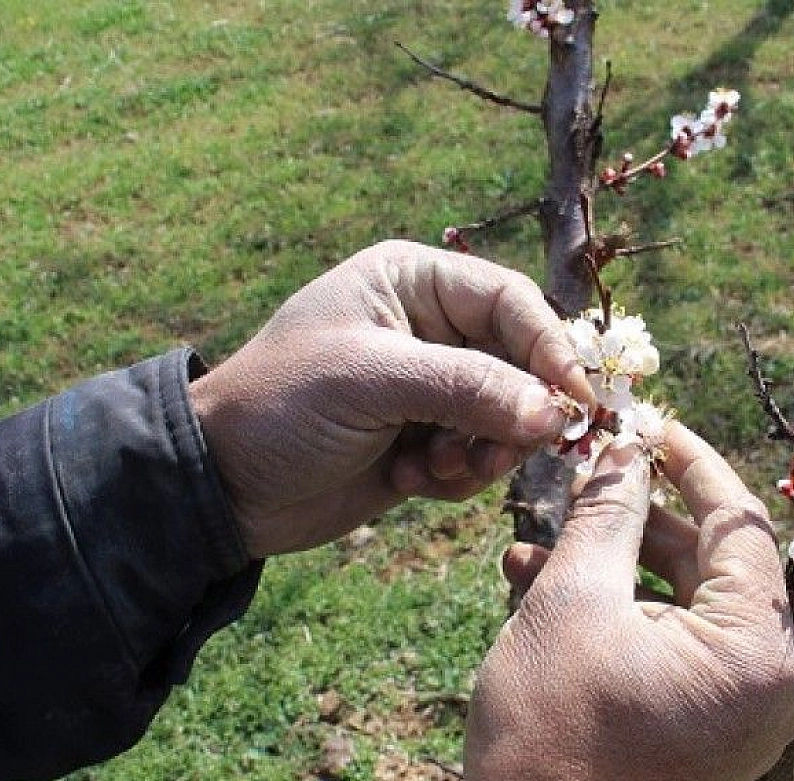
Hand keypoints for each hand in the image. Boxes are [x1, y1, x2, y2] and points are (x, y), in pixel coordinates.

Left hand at [190, 241, 594, 557]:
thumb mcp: (372, 382)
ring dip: (484, 452)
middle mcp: (427, 329)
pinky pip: (477, 459)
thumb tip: (555, 413)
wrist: (218, 486)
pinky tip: (409, 482)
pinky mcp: (422, 444)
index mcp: (411, 282)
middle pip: (520, 363)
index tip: (574, 401)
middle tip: (500, 453)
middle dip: (516, 412)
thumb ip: (467, 389)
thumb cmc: (280, 406)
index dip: (550, 348)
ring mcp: (426, 390)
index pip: (511, 301)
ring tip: (439, 469)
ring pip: (506, 418)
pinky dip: (456, 478)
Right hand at [456, 422, 793, 780]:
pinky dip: (621, 619)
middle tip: (583, 476)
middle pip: (711, 565)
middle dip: (635, 520)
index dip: (688, 462)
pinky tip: (541, 593)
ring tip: (530, 548)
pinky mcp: (712, 734)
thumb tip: (623, 448)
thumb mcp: (572, 601)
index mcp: (759, 651)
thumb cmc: (552, 735)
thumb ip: (606, 513)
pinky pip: (675, 650)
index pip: (740, 524)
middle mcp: (772, 685)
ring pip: (683, 605)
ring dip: (612, 570)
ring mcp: (745, 715)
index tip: (645, 422)